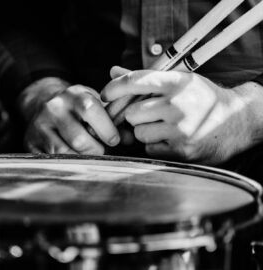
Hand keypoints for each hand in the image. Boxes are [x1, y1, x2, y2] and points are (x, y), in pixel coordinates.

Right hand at [18, 77, 119, 154]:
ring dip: (81, 159)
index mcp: (74, 95)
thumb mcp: (94, 105)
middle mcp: (54, 107)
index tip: (114, 140)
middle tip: (100, 151)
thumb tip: (130, 139)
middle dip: (95, 150)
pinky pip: (51, 159)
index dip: (106, 129)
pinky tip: (73, 159)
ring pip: (64, 152)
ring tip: (87, 155)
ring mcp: (40, 125)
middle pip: (79, 138)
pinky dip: (66, 163)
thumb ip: (113, 120)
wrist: (42, 104)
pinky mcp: (30, 141)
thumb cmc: (76, 109)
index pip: (91, 110)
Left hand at [101, 66, 257, 164]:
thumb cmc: (201, 99)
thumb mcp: (179, 82)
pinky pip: (149, 148)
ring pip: (138, 132)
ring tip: (163, 127)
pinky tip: (170, 139)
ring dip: (145, 131)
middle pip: (131, 113)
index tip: (104, 94)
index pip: (135, 81)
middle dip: (135, 116)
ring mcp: (180, 128)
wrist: (236, 122)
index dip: (114, 87)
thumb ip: (144, 79)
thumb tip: (113, 71)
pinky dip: (154, 145)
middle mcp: (177, 104)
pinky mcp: (181, 149)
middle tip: (150, 115)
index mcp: (176, 83)